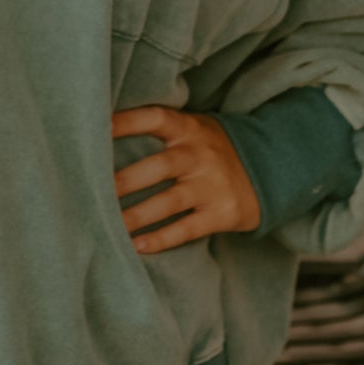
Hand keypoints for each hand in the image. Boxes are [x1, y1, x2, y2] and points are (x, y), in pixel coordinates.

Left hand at [111, 105, 260, 252]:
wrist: (272, 170)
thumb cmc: (213, 150)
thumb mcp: (195, 130)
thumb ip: (161, 130)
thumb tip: (103, 133)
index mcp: (190, 129)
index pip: (155, 118)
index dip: (126, 122)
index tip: (96, 129)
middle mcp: (200, 155)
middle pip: (157, 166)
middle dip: (124, 181)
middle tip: (91, 192)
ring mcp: (212, 185)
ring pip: (168, 202)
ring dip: (136, 216)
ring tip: (107, 226)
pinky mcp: (222, 213)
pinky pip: (186, 229)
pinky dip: (161, 239)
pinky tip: (138, 246)